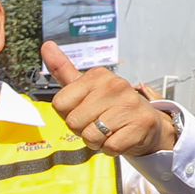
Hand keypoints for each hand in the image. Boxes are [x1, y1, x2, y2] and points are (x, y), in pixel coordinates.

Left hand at [43, 42, 176, 156]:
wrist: (148, 123)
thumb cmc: (110, 107)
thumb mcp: (85, 87)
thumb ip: (63, 70)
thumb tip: (46, 45)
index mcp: (97, 76)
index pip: (59, 104)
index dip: (68, 114)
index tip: (84, 110)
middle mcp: (114, 85)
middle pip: (73, 122)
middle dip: (82, 129)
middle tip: (99, 122)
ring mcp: (130, 104)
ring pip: (90, 136)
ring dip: (97, 141)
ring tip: (110, 130)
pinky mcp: (140, 125)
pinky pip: (109, 147)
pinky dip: (111, 148)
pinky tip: (121, 137)